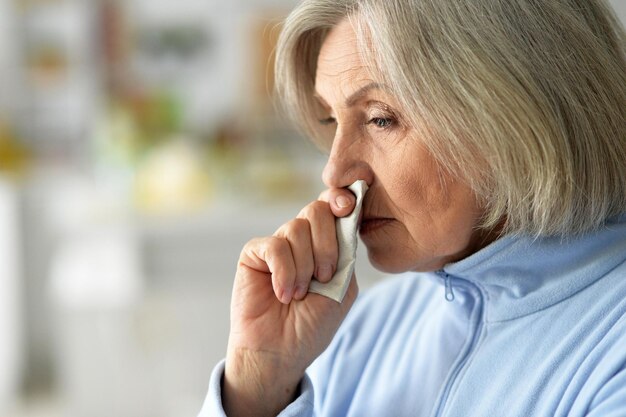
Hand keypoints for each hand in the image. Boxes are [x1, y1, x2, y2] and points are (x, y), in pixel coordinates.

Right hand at [222, 188, 358, 416]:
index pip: (334, 208)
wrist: (281, 352)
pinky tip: (282, 294)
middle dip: (326, 243)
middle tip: (324, 277)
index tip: (349, 206)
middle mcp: (302, 240)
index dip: (342, 199)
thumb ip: (346, 255)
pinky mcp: (254, 254)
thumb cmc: (312, 325)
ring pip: (296, 228)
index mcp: (326, 244)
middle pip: (317, 210)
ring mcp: (278, 245)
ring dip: (304, 266)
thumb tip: (346, 220)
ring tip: (299, 294)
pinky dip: (284, 272)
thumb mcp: (342, 289)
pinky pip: (275, 246)